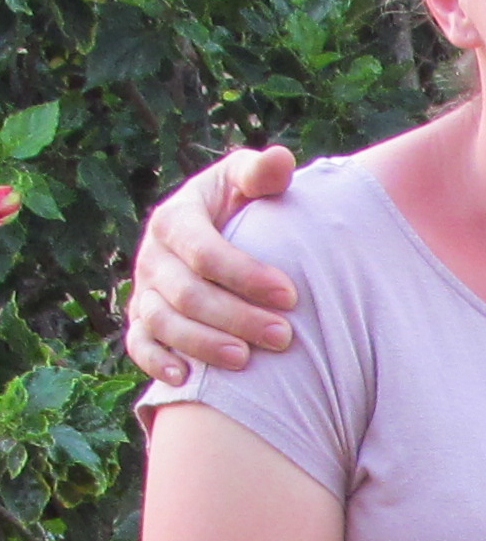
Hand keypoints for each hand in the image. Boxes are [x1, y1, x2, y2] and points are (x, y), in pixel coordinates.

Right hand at [127, 146, 301, 382]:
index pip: (204, 251)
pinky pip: (139, 345)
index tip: (291, 295)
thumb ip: (261, 174)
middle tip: (283, 337)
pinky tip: (187, 379)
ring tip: (245, 361)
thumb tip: (280, 161)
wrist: (217, 238)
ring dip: (203, 345)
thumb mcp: (247, 184)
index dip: (245, 274)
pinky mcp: (141, 321)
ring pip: (163, 323)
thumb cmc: (240, 209)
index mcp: (176, 219)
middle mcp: (153, 257)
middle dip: (236, 317)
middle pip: (187, 294)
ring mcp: (143, 291)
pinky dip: (157, 363)